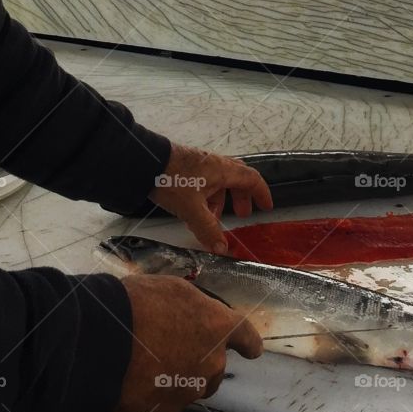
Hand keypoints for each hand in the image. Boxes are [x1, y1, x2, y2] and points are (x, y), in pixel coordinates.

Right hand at [113, 274, 261, 411]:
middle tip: (174, 349)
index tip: (252, 350)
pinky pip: (167, 403)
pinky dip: (158, 394)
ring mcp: (189, 391)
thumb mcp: (174, 290)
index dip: (249, 343)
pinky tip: (139, 380)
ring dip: (181, 379)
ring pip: (192, 388)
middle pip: (216, 368)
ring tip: (152, 364)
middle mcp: (212, 363)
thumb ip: (194, 307)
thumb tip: (193, 316)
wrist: (103, 341)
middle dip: (201, 361)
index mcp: (218, 327)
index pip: (246, 337)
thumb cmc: (140, 304)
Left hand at [149, 145, 272, 253]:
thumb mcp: (192, 209)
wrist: (146, 162)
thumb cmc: (174, 181)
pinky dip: (208, 198)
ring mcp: (202, 164)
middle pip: (237, 180)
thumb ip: (207, 229)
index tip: (267, 207)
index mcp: (224, 170)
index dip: (261, 193)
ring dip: (221, 201)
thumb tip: (223, 249)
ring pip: (220, 182)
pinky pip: (207, 183)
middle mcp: (216, 165)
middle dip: (241, 198)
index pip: (252, 179)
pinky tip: (196, 212)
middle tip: (242, 215)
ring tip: (214, 220)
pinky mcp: (188, 167)